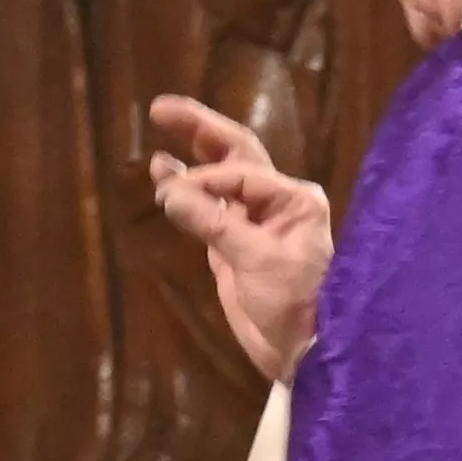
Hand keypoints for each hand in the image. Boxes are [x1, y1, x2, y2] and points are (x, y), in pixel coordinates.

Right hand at [142, 94, 332, 380]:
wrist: (303, 352)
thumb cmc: (294, 302)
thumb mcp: (256, 260)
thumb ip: (213, 224)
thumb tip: (168, 192)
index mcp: (294, 198)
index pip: (240, 172)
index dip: (204, 179)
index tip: (173, 196)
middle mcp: (276, 201)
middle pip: (234, 154)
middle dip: (199, 130)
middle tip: (161, 108)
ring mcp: (254, 223)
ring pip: (219, 180)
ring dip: (190, 160)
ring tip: (158, 141)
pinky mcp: (234, 246)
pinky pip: (207, 212)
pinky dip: (187, 196)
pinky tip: (164, 182)